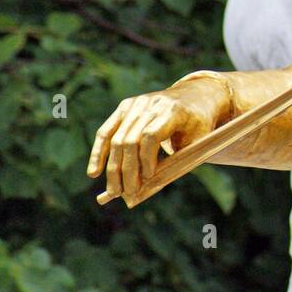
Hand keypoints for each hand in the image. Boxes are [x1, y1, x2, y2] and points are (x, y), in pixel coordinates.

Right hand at [86, 78, 229, 202]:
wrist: (195, 97)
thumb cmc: (198, 125)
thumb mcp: (197, 141)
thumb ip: (177, 159)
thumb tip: (149, 185)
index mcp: (173, 110)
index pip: (151, 135)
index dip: (147, 158)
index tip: (148, 178)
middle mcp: (151, 104)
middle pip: (130, 140)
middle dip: (127, 170)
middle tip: (126, 194)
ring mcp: (135, 104)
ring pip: (116, 139)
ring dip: (113, 168)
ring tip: (113, 191)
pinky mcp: (124, 107)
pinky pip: (107, 132)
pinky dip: (98, 153)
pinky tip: (94, 172)